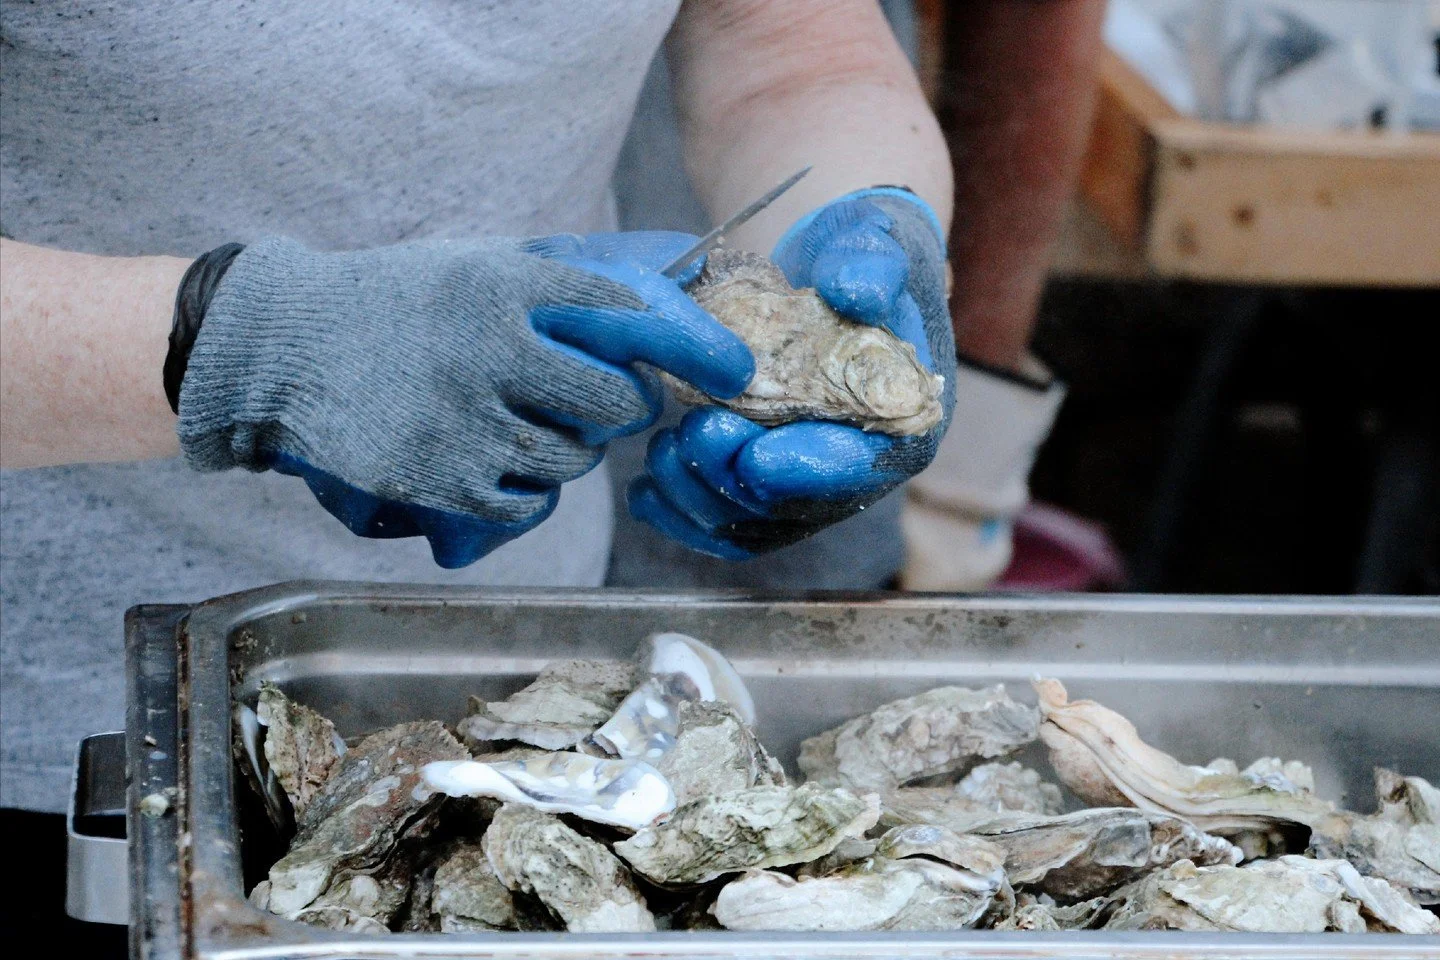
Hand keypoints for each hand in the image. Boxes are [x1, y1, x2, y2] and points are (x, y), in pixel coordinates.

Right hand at [177, 232, 752, 567]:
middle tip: (591, 397)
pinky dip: (522, 488)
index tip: (732, 368)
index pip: (628, 310)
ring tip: (514, 420)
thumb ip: (571, 277)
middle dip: (620, 407)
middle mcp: (491, 348)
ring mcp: (466, 419)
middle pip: (618, 402)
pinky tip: (485, 455)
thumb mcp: (484, 265)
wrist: (288, 347)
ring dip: (565, 449)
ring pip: (576, 460)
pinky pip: (528, 501)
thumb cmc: (405, 304)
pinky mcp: (442, 480)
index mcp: (507, 284)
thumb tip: (677, 273)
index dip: (691, 343)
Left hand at [628, 188, 955, 559]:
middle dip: (738, 480)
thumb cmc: (855, 255)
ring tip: (664, 446)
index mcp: (901, 415)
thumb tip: (857, 292)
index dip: (811, 470)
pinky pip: (726, 525)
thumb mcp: (869, 240)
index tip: (756, 457)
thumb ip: (870, 262)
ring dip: (702, 497)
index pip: (865, 465)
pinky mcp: (767, 482)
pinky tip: (644, 491)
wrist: (824, 270)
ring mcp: (811, 481)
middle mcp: (862, 464)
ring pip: (755, 524)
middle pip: (800, 507)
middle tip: (690, 433)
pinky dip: (682, 515)